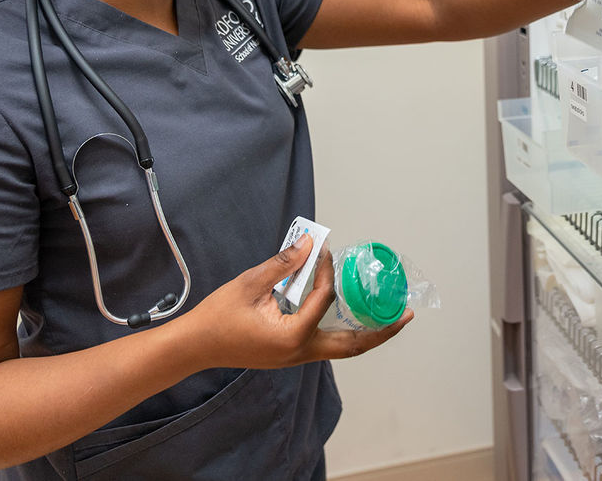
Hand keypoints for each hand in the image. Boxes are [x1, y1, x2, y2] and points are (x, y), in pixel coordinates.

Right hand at [178, 235, 413, 369]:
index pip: (324, 299)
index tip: (327, 250)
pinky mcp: (291, 356)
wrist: (194, 346)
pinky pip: (327, 345)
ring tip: (392, 320)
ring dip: (368, 334)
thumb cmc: (218, 316)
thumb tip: (311, 244)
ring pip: (342, 348)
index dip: (328, 271)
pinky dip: (346, 333)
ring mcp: (296, 358)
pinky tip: (355, 319)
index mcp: (291, 336)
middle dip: (382, 330)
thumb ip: (283, 264)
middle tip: (407, 314)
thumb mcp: (250, 283)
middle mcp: (299, 353)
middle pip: (353, 345)